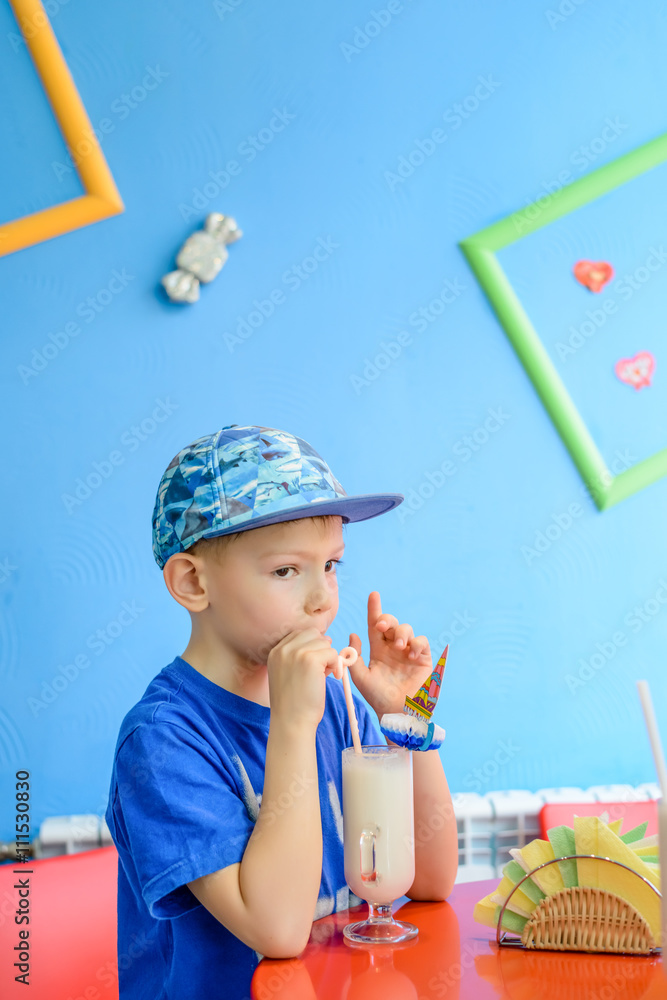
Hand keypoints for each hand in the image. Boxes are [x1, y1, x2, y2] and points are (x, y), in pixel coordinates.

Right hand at [266, 628, 340, 729]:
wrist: (292, 722)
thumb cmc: (294, 703)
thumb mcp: (289, 673)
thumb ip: (300, 656)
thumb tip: (326, 638)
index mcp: (275, 652)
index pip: (299, 634)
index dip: (312, 646)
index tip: (313, 665)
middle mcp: (283, 649)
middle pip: (313, 634)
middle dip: (322, 649)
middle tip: (322, 669)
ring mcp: (296, 652)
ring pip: (324, 643)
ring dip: (329, 658)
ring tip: (324, 675)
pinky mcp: (310, 659)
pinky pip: (332, 653)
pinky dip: (335, 664)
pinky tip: (331, 677)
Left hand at [347, 592, 432, 718]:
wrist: (397, 713)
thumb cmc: (378, 697)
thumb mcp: (361, 678)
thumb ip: (355, 657)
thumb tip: (353, 634)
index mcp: (377, 649)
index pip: (375, 625)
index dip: (374, 609)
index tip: (374, 595)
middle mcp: (393, 648)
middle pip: (391, 623)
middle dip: (387, 620)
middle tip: (383, 627)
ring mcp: (408, 652)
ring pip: (407, 629)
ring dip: (402, 633)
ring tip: (399, 647)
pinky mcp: (423, 658)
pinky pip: (422, 641)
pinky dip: (417, 644)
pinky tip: (411, 655)